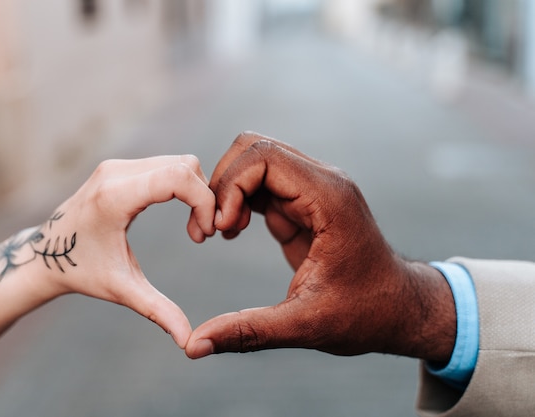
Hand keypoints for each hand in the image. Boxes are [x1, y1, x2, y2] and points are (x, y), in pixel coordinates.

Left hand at [35, 155, 215, 347]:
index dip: (204, 202)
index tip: (204, 235)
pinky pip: (166, 165)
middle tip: (201, 235)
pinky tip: (182, 215)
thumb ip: (157, 310)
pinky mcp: (119, 167)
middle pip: (185, 166)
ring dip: (195, 193)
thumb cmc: (81, 272)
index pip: (178, 177)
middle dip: (204, 198)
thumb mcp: (121, 290)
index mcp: (115, 196)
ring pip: (180, 163)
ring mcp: (117, 166)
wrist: (45, 255)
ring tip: (193, 229)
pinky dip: (183, 187)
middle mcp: (116, 172)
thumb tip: (188, 341)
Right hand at [185, 132, 455, 360]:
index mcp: (329, 198)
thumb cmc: (365, 315)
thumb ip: (249, 332)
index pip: (264, 157)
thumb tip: (195, 346)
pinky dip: (239, 199)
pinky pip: (262, 182)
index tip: (221, 228)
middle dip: (223, 183)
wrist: (400, 309)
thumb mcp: (305, 326)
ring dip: (228, 190)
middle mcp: (323, 182)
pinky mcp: (304, 202)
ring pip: (255, 161)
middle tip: (213, 229)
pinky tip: (233, 231)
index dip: (230, 186)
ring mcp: (314, 189)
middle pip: (255, 149)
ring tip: (220, 231)